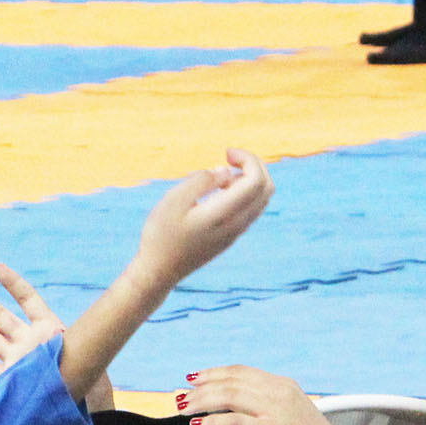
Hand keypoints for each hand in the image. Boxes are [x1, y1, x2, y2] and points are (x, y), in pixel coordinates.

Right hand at [0, 264, 113, 410]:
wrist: (83, 413)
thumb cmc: (91, 383)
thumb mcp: (89, 352)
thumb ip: (85, 332)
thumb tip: (103, 309)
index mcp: (49, 329)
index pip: (28, 300)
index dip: (13, 284)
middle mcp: (30, 341)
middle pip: (0, 316)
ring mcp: (18, 359)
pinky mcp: (10, 379)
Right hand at [133, 149, 273, 289]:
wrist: (159, 272)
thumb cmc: (161, 235)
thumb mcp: (172, 201)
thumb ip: (200, 181)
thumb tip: (225, 171)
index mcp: (223, 214)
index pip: (256, 180)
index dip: (248, 159)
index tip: (226, 152)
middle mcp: (236, 225)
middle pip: (266, 188)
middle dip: (254, 165)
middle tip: (228, 157)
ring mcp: (236, 233)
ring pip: (262, 199)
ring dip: (250, 178)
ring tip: (221, 174)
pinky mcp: (231, 237)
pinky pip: (252, 209)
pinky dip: (245, 192)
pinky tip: (220, 190)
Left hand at [175, 365, 383, 424]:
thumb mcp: (293, 419)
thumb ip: (270, 408)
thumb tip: (239, 410)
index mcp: (286, 386)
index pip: (242, 372)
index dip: (214, 373)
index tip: (194, 379)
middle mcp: (281, 392)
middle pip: (231, 382)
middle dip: (202, 388)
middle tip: (180, 397)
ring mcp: (277, 410)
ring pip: (229, 396)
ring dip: (201, 402)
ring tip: (183, 410)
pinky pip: (234, 420)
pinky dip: (212, 421)